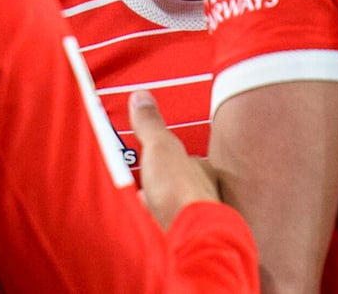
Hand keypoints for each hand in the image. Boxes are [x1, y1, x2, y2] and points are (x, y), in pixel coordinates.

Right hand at [129, 89, 219, 229]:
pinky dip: (151, 227)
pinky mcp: (179, 240)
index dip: (167, 156)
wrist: (187, 241)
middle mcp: (201, 196)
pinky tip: (141, 229)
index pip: (185, 158)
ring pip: (171, 209)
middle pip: (177, 186)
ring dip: (155, 207)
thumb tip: (142, 96)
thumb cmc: (182, 195)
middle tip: (142, 182)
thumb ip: (151, 124)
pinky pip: (162, 230)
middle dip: (160, 184)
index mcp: (201, 171)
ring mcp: (191, 221)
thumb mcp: (160, 147)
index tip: (154, 154)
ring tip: (136, 207)